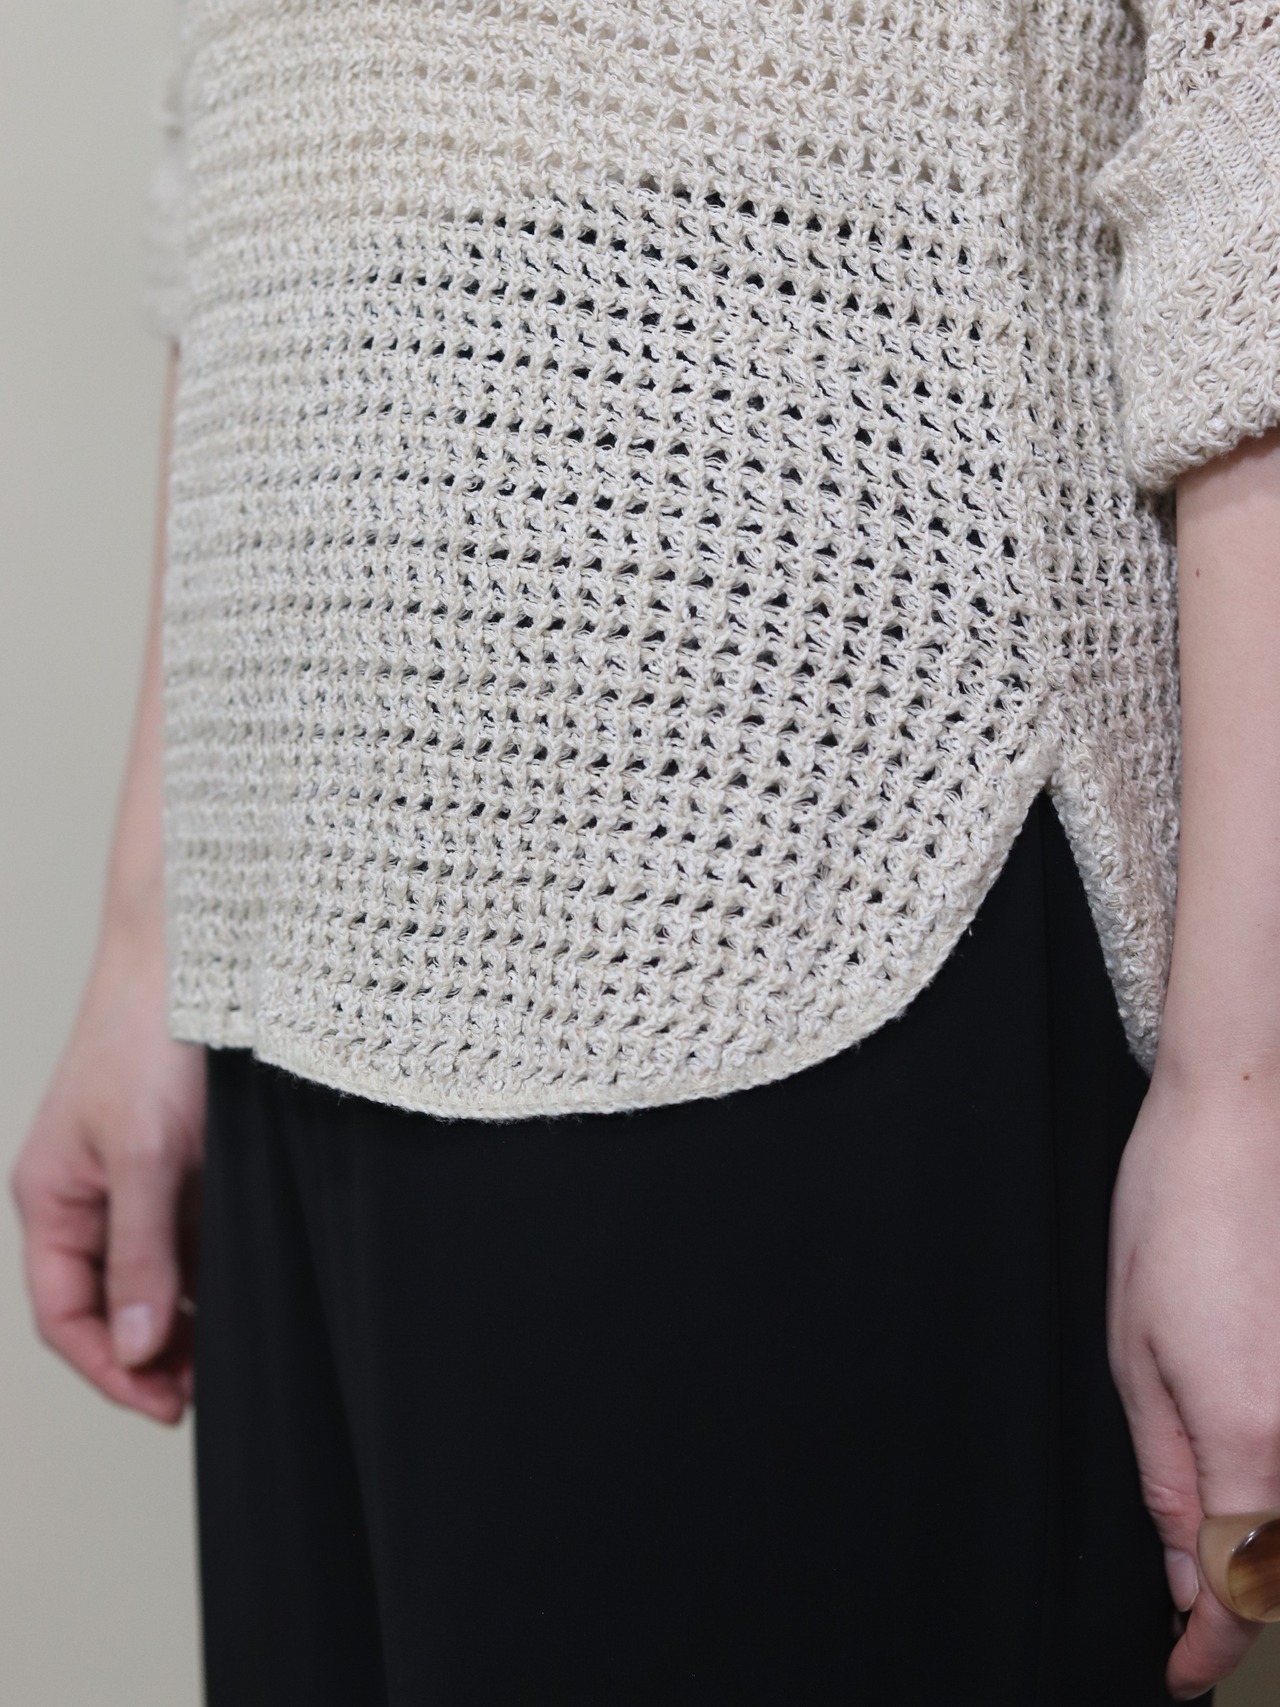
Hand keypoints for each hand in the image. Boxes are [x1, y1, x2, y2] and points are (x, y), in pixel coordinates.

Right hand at [11, 914, 205, 1425]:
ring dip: (186, 1316)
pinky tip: (243, 1290)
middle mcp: (88, 1194)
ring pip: (153, 1272)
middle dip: (152, 1353)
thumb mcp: (147, 1155)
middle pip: (108, 1303)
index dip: (110, 1369)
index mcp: (53, 1197)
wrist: (195, 953)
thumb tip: (135, 1347)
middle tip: (207, 1388)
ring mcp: (135, 1177)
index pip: (65, 1314)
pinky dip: (208, 1269)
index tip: (167, 1405)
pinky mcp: (180, 1158)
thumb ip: (141, 1254)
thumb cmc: (150, 1035)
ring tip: (232, 1351)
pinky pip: (187, 1234)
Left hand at [1109, 1057, 1279, 1697]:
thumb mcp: (1135, 1353)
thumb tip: (1185, 1573)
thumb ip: (1168, 1474)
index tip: (1181, 1675)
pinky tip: (1262, 1496)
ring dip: (1275, 1558)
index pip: (1244, 1586)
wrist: (1243, 1119)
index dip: (1213, 1647)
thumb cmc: (1173, 1218)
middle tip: (1197, 1637)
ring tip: (1224, 1569)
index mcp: (1252, 1434)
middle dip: (1251, 1612)